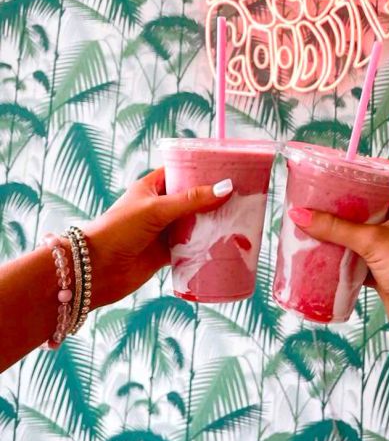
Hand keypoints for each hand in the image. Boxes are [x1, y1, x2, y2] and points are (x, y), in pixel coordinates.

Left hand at [81, 169, 232, 308]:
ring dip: (212, 224)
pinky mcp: (166, 253)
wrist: (94, 271)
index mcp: (153, 187)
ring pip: (195, 223)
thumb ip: (191, 200)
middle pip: (193, 198)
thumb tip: (226, 188)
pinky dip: (205, 246)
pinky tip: (224, 244)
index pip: (182, 171)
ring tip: (240, 218)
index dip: (203, 170)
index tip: (229, 170)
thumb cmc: (119, 230)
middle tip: (242, 196)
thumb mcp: (157, 209)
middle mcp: (160, 206)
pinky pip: (191, 247)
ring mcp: (163, 230)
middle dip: (214, 199)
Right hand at [288, 167, 388, 352]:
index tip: (356, 168)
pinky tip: (325, 253)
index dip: (380, 171)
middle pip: (375, 206)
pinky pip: (359, 259)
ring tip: (320, 219)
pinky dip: (344, 257)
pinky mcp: (385, 272)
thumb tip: (300, 215)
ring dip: (345, 231)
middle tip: (328, 194)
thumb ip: (335, 227)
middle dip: (352, 202)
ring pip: (365, 234)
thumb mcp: (372, 240)